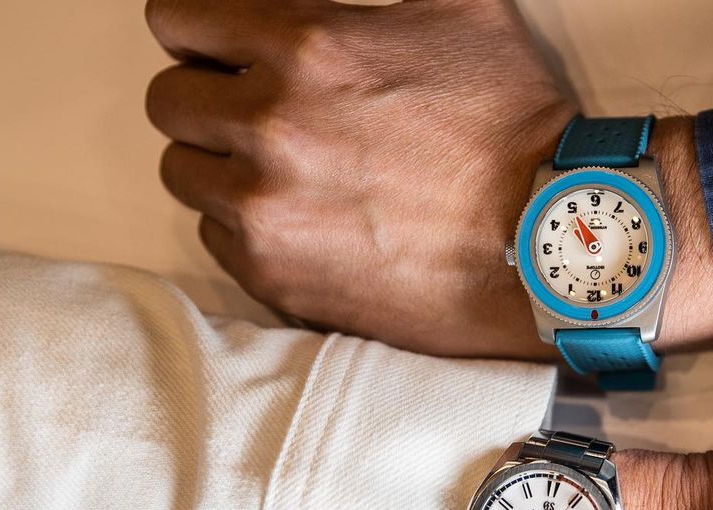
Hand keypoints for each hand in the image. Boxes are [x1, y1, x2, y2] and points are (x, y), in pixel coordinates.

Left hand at [144, 0, 712, 357]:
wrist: (542, 244)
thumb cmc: (516, 131)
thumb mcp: (466, 7)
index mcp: (304, 48)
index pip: (177, 19)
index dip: (199, 33)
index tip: (219, 52)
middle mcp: (268, 128)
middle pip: (170, 104)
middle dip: (207, 103)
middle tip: (254, 121)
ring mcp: (266, 211)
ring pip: (185, 177)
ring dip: (220, 170)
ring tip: (277, 180)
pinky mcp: (277, 279)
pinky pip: (216, 242)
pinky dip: (244, 232)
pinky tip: (297, 227)